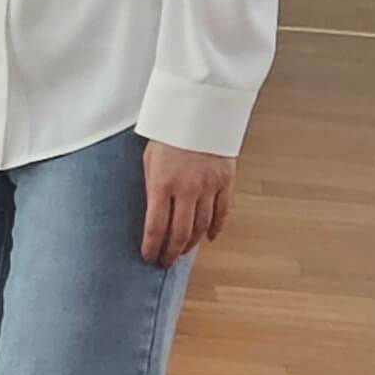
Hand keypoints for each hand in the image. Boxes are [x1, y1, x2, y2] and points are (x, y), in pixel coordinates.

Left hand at [139, 140, 234, 266]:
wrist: (199, 112)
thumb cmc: (168, 135)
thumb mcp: (149, 160)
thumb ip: (152, 188)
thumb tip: (153, 216)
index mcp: (162, 184)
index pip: (155, 227)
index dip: (151, 247)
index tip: (148, 257)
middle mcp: (186, 189)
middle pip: (179, 232)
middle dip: (171, 252)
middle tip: (165, 261)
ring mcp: (208, 187)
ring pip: (201, 226)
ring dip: (190, 243)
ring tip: (182, 251)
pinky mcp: (225, 181)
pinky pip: (222, 212)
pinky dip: (215, 228)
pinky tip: (207, 238)